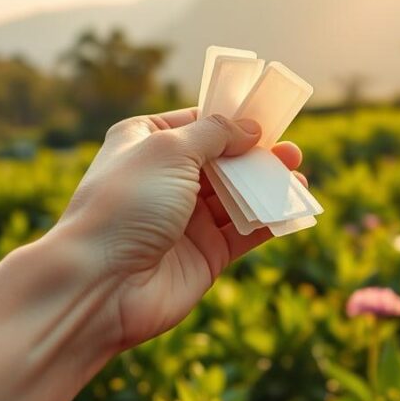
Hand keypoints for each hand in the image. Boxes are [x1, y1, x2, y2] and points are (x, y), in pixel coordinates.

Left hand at [50, 108, 305, 351]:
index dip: (230, 119)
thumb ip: (214, 133)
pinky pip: (245, 231)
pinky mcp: (205, 254)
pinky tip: (294, 208)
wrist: (101, 284)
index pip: (195, 123)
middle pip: (222, 160)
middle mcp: (166, 179)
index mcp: (144, 143)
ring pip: (238, 195)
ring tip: (298, 176)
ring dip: (268, 186)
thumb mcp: (169, 149)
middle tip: (291, 151)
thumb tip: (250, 128)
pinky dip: (270, 219)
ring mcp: (185, 219)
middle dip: (257, 154)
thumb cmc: (127, 204)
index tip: (265, 116)